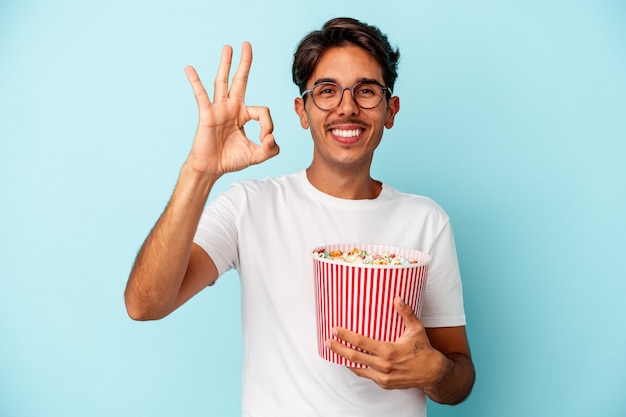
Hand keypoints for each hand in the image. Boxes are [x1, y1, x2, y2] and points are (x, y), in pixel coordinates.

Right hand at [184, 42, 278, 177]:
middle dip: (245, 63)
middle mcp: (232, 108)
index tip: (266, 139)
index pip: (262, 111)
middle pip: (240, 81)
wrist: (211, 169)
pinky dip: (195, 82)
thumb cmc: (231, 160)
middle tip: (247, 44)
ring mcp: (218, 109)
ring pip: (222, 82)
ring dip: (226, 64)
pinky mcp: (206, 114)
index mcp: (244, 115)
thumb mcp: (257, 155)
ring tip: (228, 48)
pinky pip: (201, 95)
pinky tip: (190, 69)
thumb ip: (270, 149)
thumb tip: (271, 137)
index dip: (268, 125)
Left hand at [327, 297, 450, 389]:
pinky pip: (366, 375)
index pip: (361, 343)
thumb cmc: (423, 350)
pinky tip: (350, 361)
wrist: (431, 373)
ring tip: (334, 350)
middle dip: (338, 348)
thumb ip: (406, 313)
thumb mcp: (416, 329)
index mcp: (388, 351)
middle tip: (328, 341)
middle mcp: (383, 366)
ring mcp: (383, 377)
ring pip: (358, 368)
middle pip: (354, 357)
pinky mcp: (384, 383)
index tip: (335, 330)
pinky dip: (357, 368)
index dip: (346, 336)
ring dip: (344, 359)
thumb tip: (397, 298)